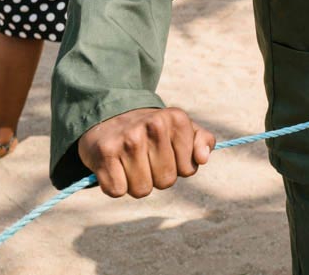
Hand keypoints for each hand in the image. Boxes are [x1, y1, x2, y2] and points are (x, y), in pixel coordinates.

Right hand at [78, 107, 213, 197]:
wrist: (109, 118)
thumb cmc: (152, 130)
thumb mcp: (181, 128)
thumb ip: (202, 140)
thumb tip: (203, 158)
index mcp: (177, 118)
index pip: (188, 170)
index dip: (177, 168)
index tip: (166, 154)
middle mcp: (154, 125)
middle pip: (166, 181)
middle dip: (156, 177)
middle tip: (145, 159)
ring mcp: (129, 138)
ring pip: (142, 190)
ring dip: (135, 183)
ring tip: (130, 163)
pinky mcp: (105, 153)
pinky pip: (117, 191)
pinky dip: (115, 186)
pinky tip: (114, 167)